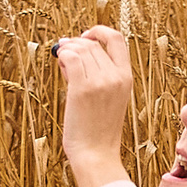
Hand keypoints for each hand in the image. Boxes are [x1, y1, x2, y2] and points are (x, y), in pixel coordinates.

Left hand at [53, 27, 133, 186]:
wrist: (96, 155)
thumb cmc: (97, 131)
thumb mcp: (107, 99)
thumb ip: (96, 74)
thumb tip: (71, 51)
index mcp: (127, 78)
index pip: (117, 39)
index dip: (99, 31)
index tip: (85, 36)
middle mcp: (116, 76)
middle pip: (93, 44)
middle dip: (75, 44)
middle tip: (64, 55)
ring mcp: (100, 82)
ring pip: (80, 49)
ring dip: (66, 51)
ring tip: (62, 64)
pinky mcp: (82, 89)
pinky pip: (70, 58)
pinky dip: (62, 56)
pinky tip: (60, 66)